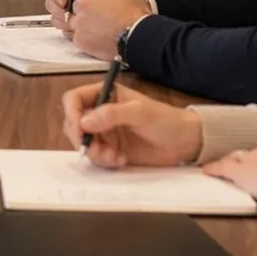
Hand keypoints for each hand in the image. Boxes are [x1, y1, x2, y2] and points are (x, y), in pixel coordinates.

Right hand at [62, 83, 202, 168]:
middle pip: (74, 123)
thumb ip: (112, 114)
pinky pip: (96, 157)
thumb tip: (84, 121)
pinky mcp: (111, 150)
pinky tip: (120, 160)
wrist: (185, 142)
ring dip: (94, 153)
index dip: (71, 112)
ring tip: (114, 158)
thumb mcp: (140, 113)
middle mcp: (100, 112)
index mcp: (105, 94)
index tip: (79, 129)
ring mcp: (105, 132)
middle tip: (95, 150)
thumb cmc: (165, 119)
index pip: (75, 99)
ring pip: (84, 143)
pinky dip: (103, 161)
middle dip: (82, 138)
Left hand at [66, 0, 153, 60]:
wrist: (137, 36)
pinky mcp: (80, 38)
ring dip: (82, 25)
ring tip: (99, 29)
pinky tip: (98, 38)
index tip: (90, 2)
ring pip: (72, 22)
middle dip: (82, 10)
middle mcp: (83, 3)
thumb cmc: (135, 15)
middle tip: (98, 18)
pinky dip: (85, 39)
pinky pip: (76, 37)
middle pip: (74, 5)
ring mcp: (79, 21)